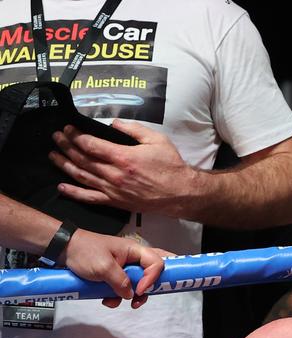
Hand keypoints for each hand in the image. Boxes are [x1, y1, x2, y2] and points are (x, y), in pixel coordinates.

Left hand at [49, 120, 191, 215]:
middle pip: (83, 159)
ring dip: (65, 165)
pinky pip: (90, 198)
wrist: (181, 194)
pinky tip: (62, 187)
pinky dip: (75, 193)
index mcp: (123, 157)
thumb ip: (133, 129)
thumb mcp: (156, 139)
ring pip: (82, 177)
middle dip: (66, 146)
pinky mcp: (116, 202)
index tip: (67, 128)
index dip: (76, 135)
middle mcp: (114, 175)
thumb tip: (114, 123)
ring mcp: (114, 190)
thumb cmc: (171, 166)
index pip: (91, 145)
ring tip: (53, 155)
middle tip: (56, 137)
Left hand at [62, 229, 166, 307]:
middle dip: (150, 288)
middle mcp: (132, 259)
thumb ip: (120, 282)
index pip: (156, 262)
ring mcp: (124, 268)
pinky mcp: (114, 277)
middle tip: (141, 297)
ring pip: (139, 285)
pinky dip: (117, 297)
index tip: (140, 290)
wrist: (63, 251)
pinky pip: (123, 290)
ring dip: (131, 297)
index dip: (153, 278)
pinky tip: (106, 299)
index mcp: (133, 250)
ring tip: (119, 301)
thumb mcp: (103, 267)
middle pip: (154, 272)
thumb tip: (130, 295)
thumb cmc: (84, 251)